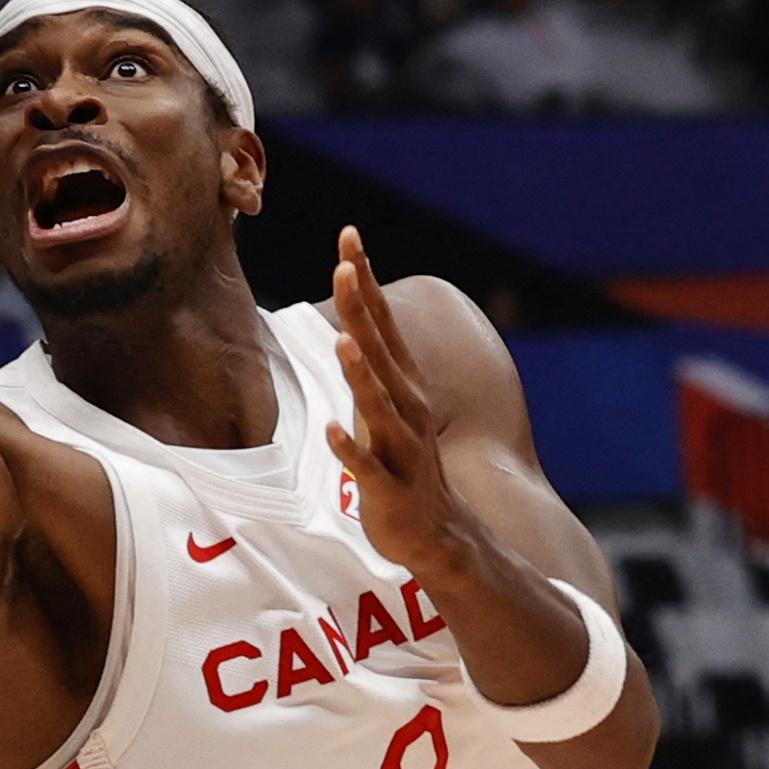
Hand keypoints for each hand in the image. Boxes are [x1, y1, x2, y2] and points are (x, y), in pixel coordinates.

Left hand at [324, 231, 472, 572]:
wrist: (436, 533)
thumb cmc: (403, 466)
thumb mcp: (385, 407)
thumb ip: (368, 365)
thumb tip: (349, 319)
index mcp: (402, 384)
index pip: (381, 321)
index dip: (365, 280)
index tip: (350, 236)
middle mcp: (406, 407)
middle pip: (380, 350)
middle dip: (361, 307)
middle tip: (345, 264)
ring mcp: (400, 447)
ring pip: (378, 405)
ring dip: (361, 373)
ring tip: (343, 341)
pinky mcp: (389, 487)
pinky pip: (367, 466)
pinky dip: (351, 448)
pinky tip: (332, 430)